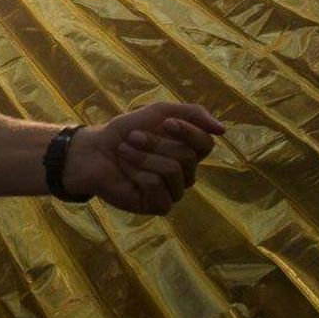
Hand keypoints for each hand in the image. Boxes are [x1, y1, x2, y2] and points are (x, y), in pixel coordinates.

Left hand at [65, 102, 224, 214]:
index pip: (206, 144)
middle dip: (155, 143)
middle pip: (186, 156)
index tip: (165, 123)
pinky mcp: (157, 205)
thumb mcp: (160, 112)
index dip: (188, 132)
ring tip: (125, 153)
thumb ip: (193, 114)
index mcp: (188, 152)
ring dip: (142, 156)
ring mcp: (172, 191)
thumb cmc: (126, 131)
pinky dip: (137, 173)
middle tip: (133, 138)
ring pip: (172, 170)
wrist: (95, 149)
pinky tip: (126, 173)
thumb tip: (223, 130)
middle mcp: (185, 174)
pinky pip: (157, 186)